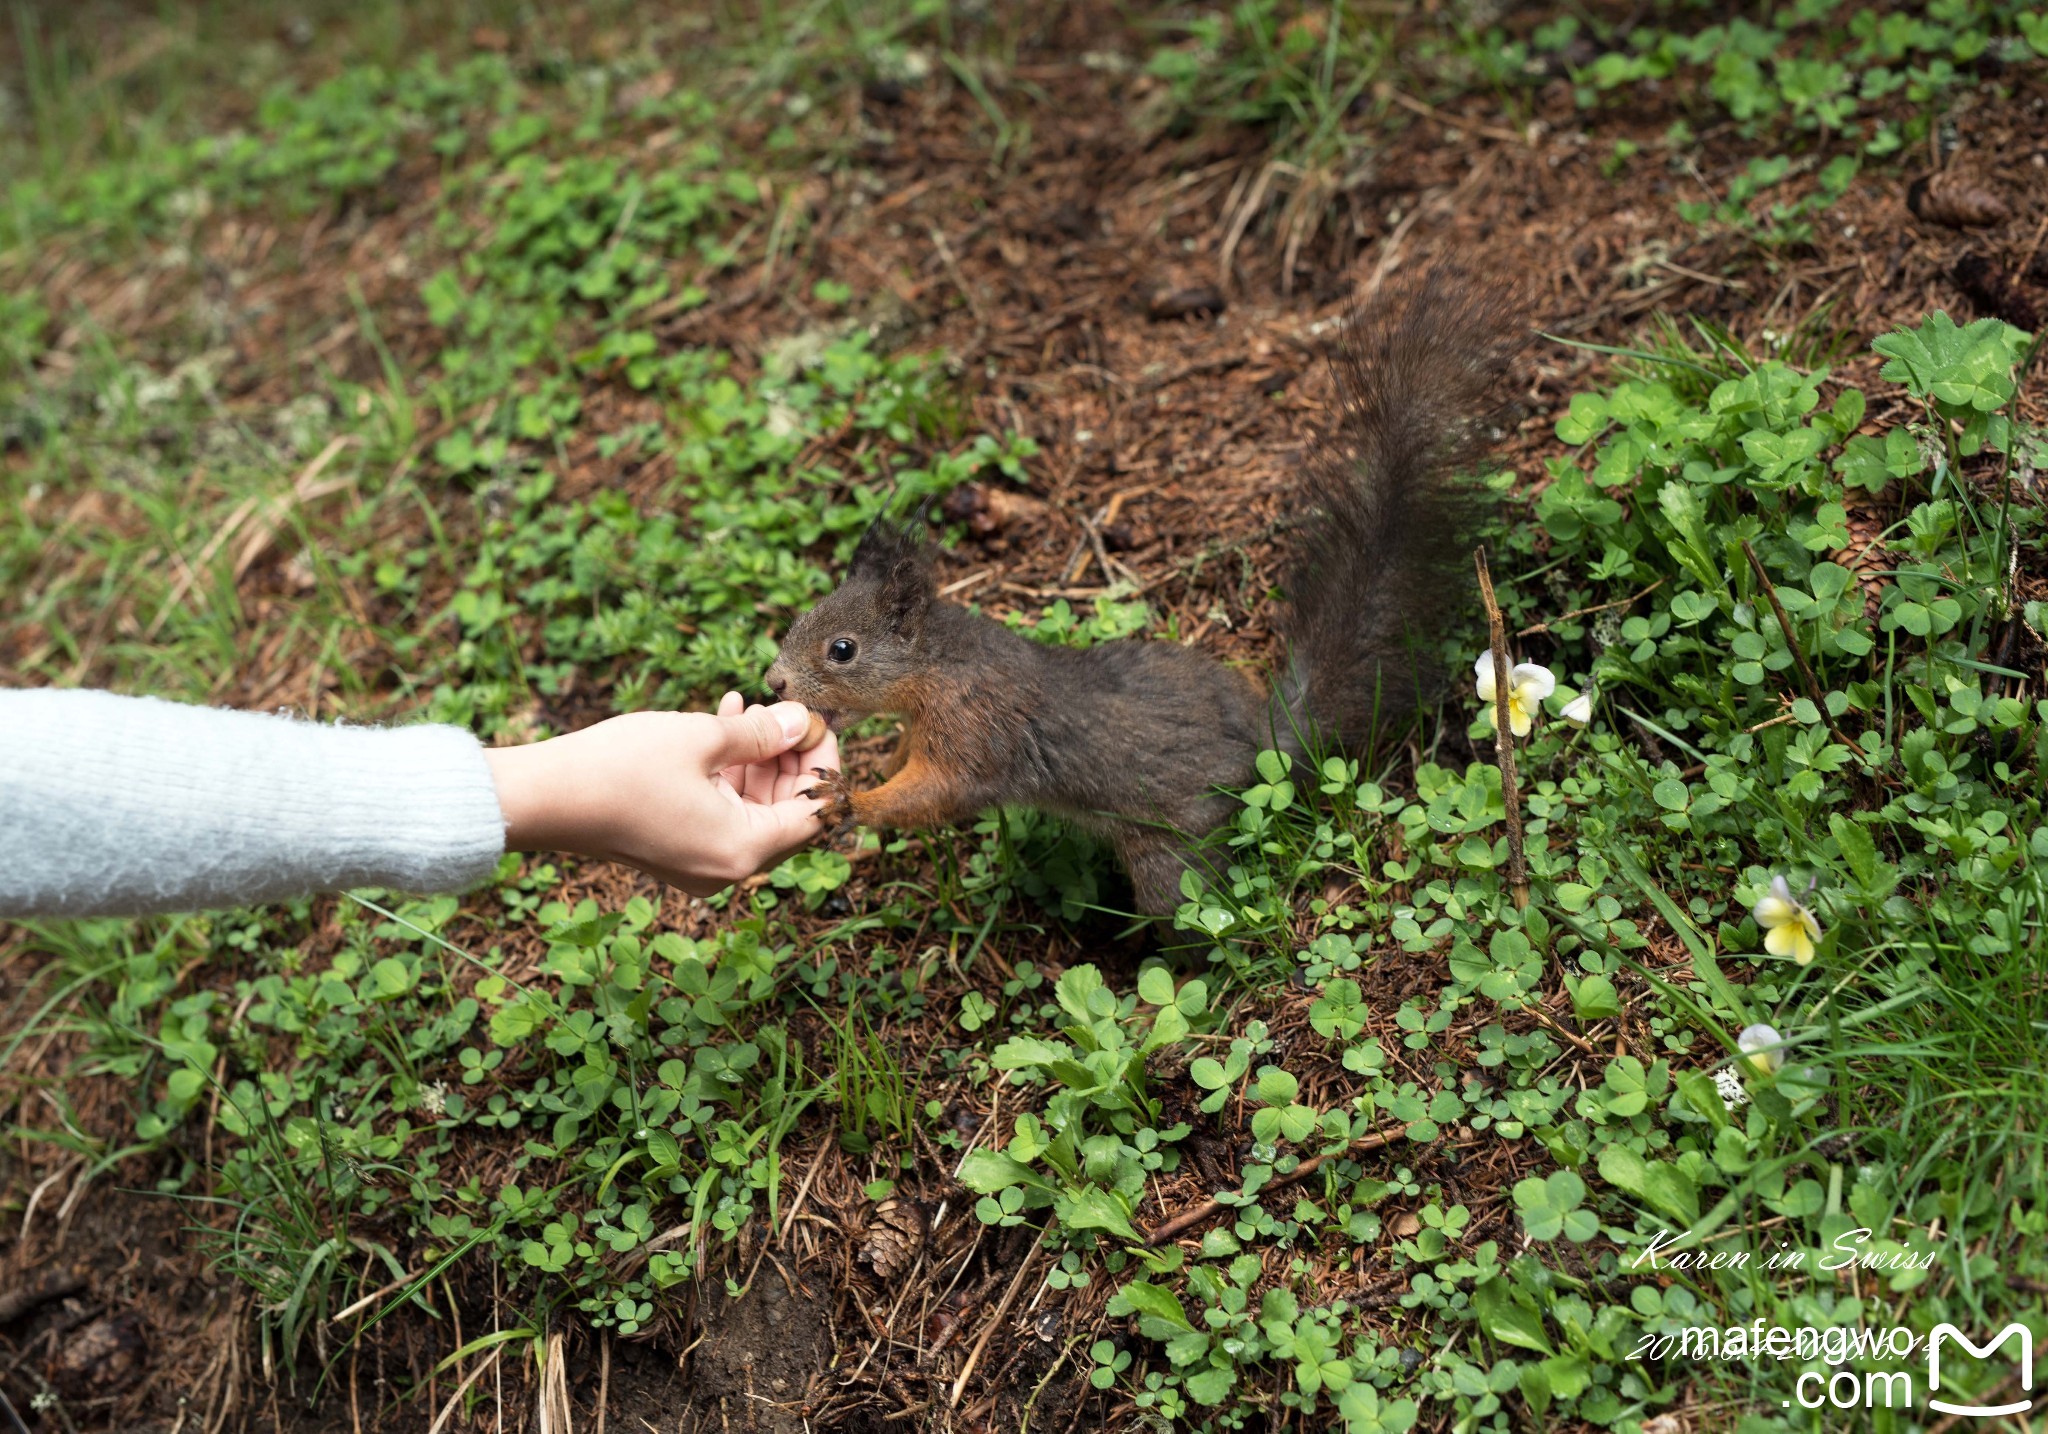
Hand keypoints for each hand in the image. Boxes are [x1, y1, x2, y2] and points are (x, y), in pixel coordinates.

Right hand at [484, 696, 842, 897]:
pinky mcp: (676, 849)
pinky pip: (720, 811)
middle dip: (790, 758)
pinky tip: (723, 721)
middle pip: (787, 812)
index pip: (815, 811)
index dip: (824, 762)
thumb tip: (802, 722)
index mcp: (742, 850)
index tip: (819, 720)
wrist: (541, 798)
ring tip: (750, 707)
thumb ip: (762, 733)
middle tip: (788, 710)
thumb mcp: (702, 738)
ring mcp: (700, 862)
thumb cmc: (619, 769)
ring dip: (757, 758)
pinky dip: (727, 772)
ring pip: (753, 808)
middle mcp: (727, 868)